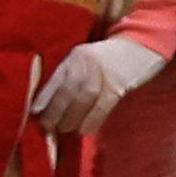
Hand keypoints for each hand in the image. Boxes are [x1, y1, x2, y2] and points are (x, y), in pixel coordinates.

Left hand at [27, 37, 160, 137]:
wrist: (142, 46)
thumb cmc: (109, 58)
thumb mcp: (85, 60)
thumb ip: (70, 76)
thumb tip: (51, 104)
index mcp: (74, 57)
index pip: (54, 80)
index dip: (43, 98)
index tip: (34, 113)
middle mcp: (85, 63)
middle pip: (66, 91)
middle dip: (54, 112)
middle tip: (47, 127)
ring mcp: (103, 73)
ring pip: (82, 99)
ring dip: (71, 118)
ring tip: (64, 130)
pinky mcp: (119, 84)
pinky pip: (103, 105)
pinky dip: (92, 119)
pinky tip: (85, 130)